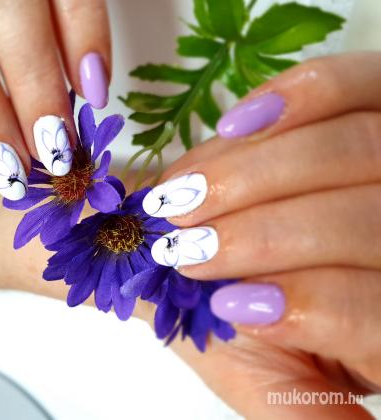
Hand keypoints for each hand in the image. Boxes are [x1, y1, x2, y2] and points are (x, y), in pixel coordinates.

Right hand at [144, 52, 380, 417]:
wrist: (201, 244)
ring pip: (359, 147)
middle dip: (268, 237)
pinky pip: (354, 82)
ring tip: (185, 195)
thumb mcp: (274, 391)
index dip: (308, 306)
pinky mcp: (373, 102)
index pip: (376, 311)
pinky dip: (298, 97)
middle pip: (371, 221)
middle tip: (189, 246)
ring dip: (255, 173)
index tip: (228, 305)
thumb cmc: (236, 318)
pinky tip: (239, 123)